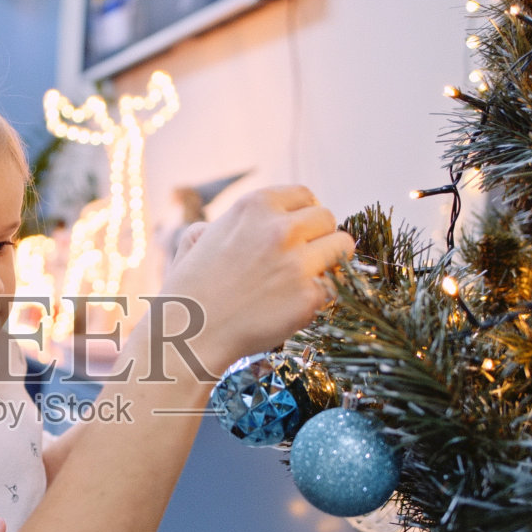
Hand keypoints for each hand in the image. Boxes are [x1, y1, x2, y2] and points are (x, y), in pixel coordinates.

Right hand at [159, 186, 354, 373]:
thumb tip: (256, 223)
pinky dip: (325, 293)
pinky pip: (338, 284)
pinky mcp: (310, 297)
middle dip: (317, 237)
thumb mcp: (199, 237)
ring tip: (310, 277)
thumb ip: (230, 222)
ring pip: (343, 245)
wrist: (188, 336)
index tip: (298, 232)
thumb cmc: (190, 290)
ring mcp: (298, 263)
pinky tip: (303, 301)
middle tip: (302, 259)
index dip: (303, 215)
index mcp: (254, 206)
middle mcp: (279, 228)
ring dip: (330, 260)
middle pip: (327, 218)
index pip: (303, 195)